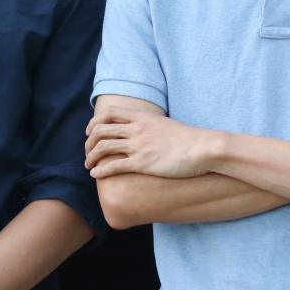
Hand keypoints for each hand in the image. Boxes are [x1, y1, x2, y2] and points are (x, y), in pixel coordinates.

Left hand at [85, 109, 214, 179]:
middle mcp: (136, 129)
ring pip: (103, 147)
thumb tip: (147, 130)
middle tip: (88, 151)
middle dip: (89, 142)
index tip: (90, 131)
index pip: (109, 113)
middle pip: (101, 130)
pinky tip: (96, 175)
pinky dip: (101, 171)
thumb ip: (152, 126)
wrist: (202, 148)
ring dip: (91, 157)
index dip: (95, 122)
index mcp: (142, 118)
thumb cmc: (188, 139)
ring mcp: (138, 146)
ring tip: (89, 165)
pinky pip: (113, 165)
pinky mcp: (142, 163)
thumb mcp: (166, 125)